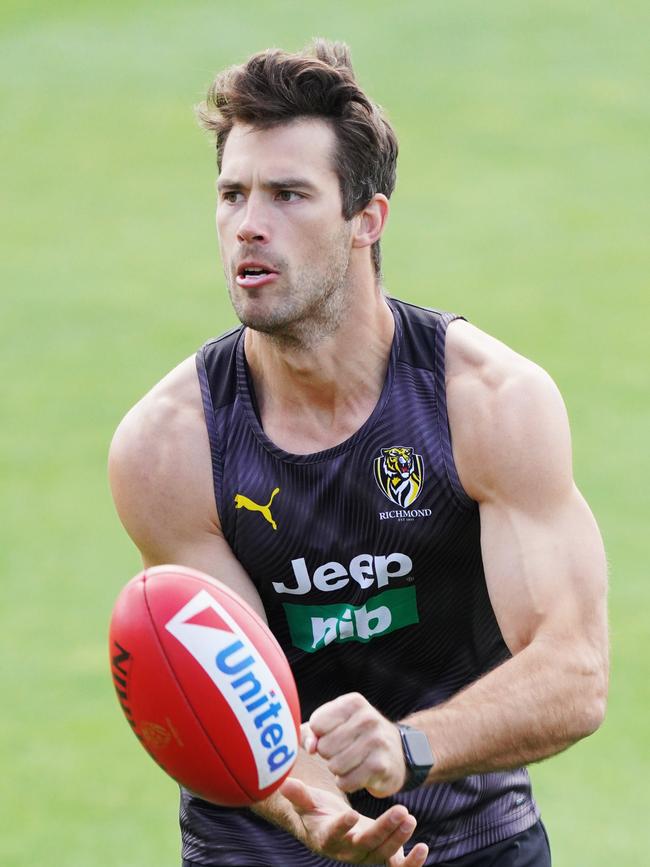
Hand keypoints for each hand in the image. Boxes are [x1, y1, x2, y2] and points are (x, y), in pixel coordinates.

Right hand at [280, 777, 428, 865]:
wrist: (330, 829)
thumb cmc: (317, 812)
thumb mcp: (307, 802)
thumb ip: (299, 794)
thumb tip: (285, 783)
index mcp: (327, 838)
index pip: (333, 835)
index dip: (341, 827)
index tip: (350, 815)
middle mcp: (347, 852)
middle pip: (366, 844)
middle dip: (385, 829)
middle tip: (402, 811)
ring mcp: (366, 855)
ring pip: (383, 853)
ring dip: (399, 838)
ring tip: (410, 817)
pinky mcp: (381, 856)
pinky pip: (397, 866)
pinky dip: (411, 862)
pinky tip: (423, 848)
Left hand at [303, 693, 406, 796]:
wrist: (398, 753)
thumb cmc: (356, 736)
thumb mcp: (335, 724)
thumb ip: (311, 732)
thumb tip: (309, 747)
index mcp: (353, 702)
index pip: (317, 724)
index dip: (319, 736)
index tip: (333, 735)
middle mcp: (367, 718)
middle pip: (324, 747)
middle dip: (329, 755)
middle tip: (344, 751)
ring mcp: (376, 741)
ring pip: (334, 766)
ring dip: (338, 770)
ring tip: (351, 763)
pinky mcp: (380, 766)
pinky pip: (346, 782)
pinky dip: (347, 783)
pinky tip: (359, 775)